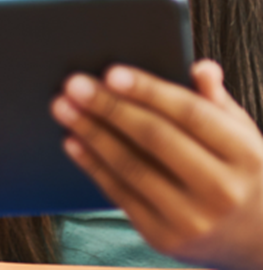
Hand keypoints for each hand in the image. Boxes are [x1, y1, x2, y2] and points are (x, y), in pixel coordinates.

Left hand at [51, 60, 262, 269]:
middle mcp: (222, 190)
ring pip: (132, 167)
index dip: (148, 91)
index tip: (111, 71)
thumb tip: (200, 67)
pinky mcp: (166, 239)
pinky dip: (93, 166)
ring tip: (62, 106)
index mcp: (246, 154)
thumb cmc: (244, 173)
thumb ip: (217, 101)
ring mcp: (194, 219)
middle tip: (72, 83)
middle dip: (109, 108)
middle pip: (155, 139)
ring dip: (91, 133)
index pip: (190, 114)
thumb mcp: (245, 135)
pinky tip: (72, 141)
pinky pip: (121, 195)